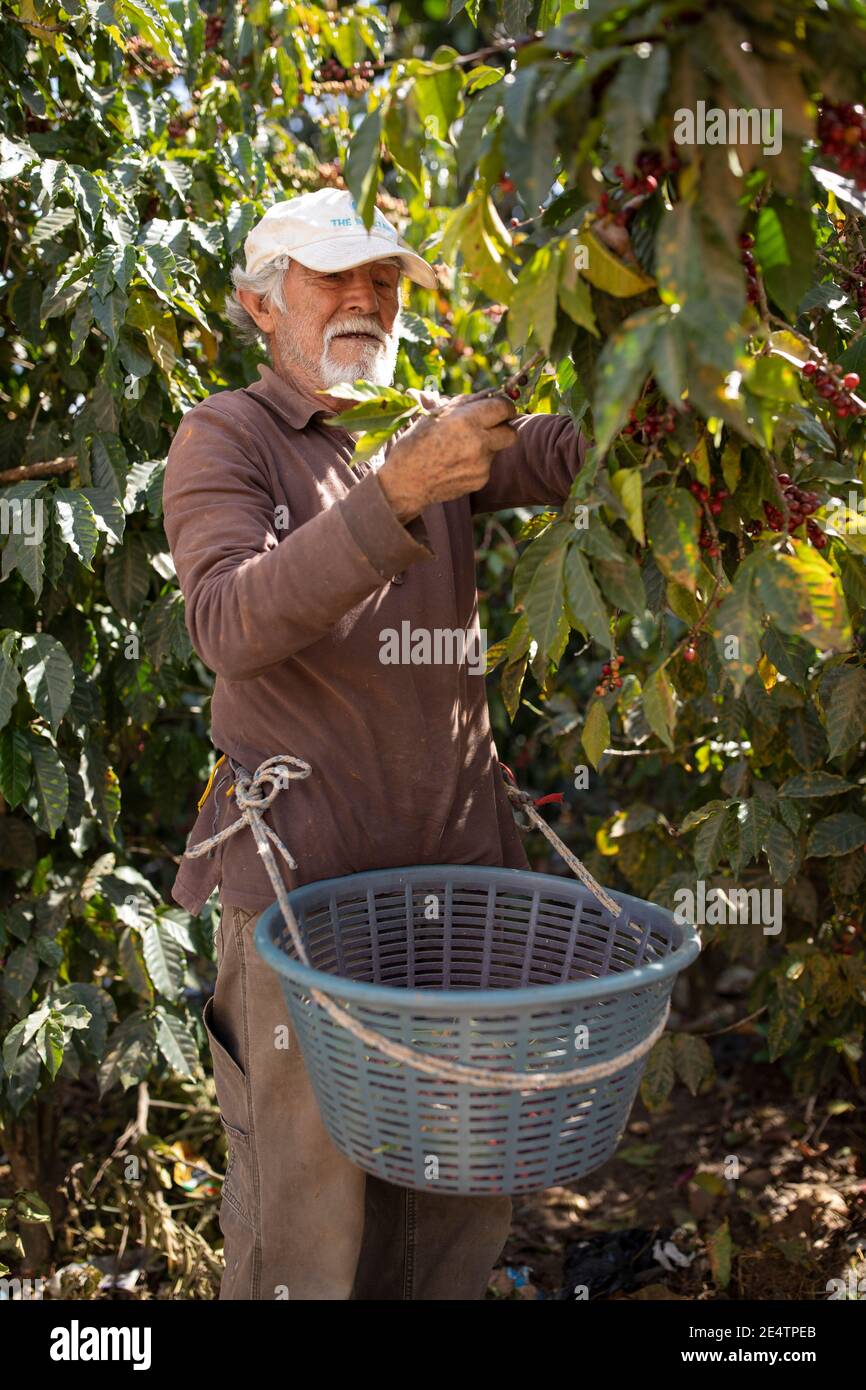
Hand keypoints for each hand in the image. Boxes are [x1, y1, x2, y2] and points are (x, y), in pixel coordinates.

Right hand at [377, 394, 517, 521]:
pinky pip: (486, 465)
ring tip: (460, 448)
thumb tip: (492, 394)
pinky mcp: (480, 480)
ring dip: (486, 445)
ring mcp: (481, 464)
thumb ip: (467, 403)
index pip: (504, 408)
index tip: (500, 407)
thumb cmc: (417, 442)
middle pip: (511, 432)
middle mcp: (478, 443)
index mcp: (466, 420)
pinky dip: (476, 462)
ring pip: (497, 449)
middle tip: (492, 426)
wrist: (406, 482)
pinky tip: (456, 463)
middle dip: (504, 427)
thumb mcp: (437, 414)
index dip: (505, 406)